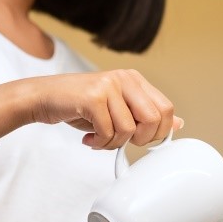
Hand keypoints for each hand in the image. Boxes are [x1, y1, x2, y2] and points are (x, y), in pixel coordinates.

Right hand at [29, 69, 180, 148]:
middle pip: (154, 119)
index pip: (166, 110)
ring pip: (129, 129)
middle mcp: (125, 78)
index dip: (157, 132)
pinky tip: (90, 139)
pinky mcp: (93, 96)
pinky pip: (108, 132)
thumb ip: (146, 115)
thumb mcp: (119, 110)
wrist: (43, 97)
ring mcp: (109, 85)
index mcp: (136, 79)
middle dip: (139, 140)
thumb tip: (179, 124)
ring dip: (114, 143)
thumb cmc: (81, 106)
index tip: (139, 140)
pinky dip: (100, 143)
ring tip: (100, 139)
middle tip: (120, 141)